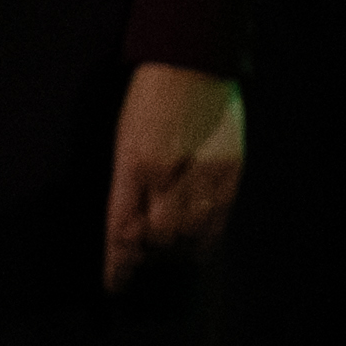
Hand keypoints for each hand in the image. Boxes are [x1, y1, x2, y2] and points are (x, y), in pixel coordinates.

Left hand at [103, 65, 245, 286]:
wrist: (194, 60)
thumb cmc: (150, 98)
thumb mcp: (124, 140)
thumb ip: (128, 184)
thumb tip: (131, 227)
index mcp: (133, 165)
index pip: (121, 229)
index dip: (117, 265)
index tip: (114, 285)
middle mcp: (168, 174)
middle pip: (158, 237)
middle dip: (149, 252)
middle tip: (145, 258)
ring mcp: (204, 170)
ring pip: (191, 232)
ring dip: (178, 247)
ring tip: (173, 250)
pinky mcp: (230, 167)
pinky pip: (219, 216)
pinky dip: (207, 236)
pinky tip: (200, 243)